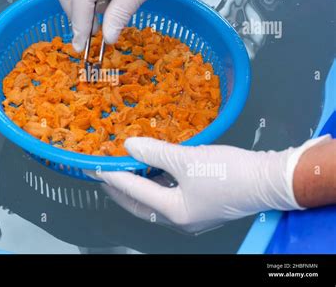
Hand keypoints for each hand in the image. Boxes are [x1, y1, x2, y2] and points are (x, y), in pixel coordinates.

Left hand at [98, 136, 330, 233]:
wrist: (270, 180)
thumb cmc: (229, 172)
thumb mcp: (187, 159)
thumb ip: (155, 152)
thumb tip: (130, 146)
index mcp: (174, 212)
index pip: (135, 193)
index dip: (113, 178)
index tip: (96, 168)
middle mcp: (180, 219)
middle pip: (142, 204)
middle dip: (121, 191)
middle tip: (105, 176)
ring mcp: (193, 215)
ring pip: (156, 201)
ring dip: (140, 187)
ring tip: (126, 172)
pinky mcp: (203, 205)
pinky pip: (171, 197)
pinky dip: (158, 185)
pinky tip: (154, 171)